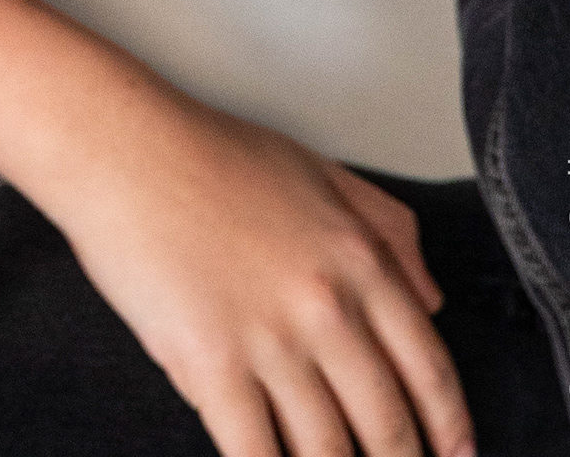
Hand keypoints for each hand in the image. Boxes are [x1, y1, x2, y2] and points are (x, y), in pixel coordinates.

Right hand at [50, 82, 476, 456]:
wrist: (119, 145)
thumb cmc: (209, 150)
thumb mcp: (318, 171)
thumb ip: (387, 230)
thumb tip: (433, 301)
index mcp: (359, 259)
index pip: (428, 368)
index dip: (449, 427)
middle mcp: (327, 307)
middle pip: (387, 425)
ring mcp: (269, 341)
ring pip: (328, 452)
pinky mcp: (211, 366)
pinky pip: (257, 454)